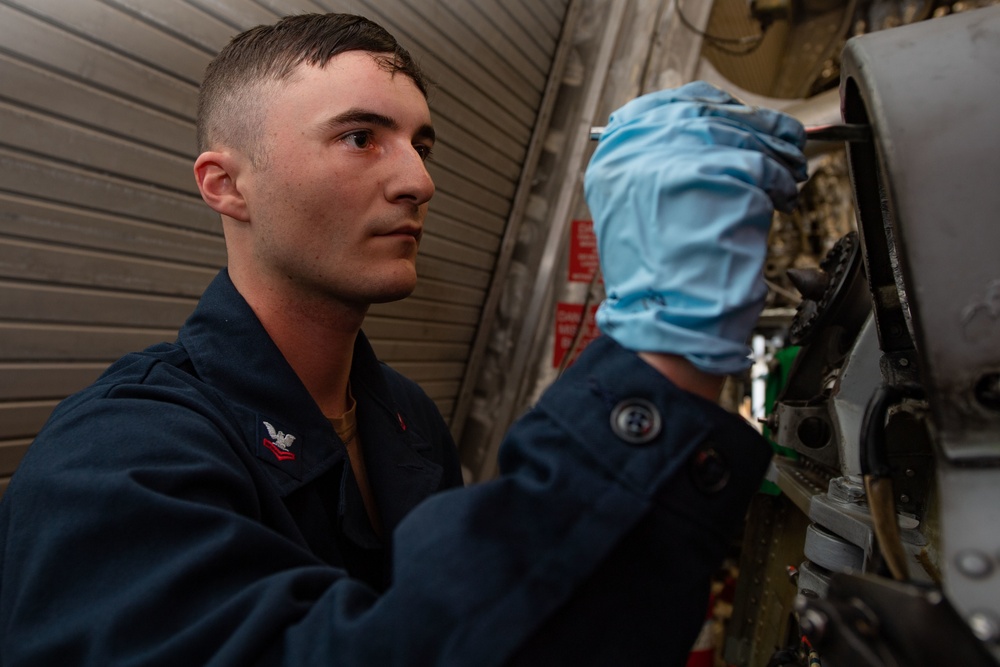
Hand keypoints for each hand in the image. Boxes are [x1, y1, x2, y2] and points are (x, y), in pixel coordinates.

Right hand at [584, 81, 807, 374]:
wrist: (667, 321)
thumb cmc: (657, 280)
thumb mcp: (636, 213)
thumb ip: (661, 168)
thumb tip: (709, 136)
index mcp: (615, 159)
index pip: (666, 105)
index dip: (709, 108)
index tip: (733, 114)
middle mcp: (639, 152)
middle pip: (710, 113)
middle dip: (752, 125)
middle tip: (778, 139)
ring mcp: (679, 161)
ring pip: (743, 133)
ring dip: (774, 151)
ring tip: (784, 173)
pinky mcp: (719, 176)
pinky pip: (765, 164)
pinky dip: (781, 181)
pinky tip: (779, 198)